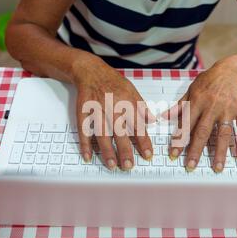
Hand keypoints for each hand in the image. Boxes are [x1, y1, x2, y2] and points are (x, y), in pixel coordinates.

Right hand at [72, 55, 154, 170]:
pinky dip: (85, 144)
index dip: (143, 142)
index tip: (148, 155)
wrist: (91, 71)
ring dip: (107, 151)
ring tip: (112, 165)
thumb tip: (153, 120)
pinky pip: (83, 130)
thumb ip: (142, 107)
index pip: (137, 126)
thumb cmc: (113, 82)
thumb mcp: (132, 90)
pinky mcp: (83, 113)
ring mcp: (96, 111)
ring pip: (102, 134)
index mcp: (126, 104)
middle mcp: (112, 108)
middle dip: (125, 150)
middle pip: (119, 132)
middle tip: (129, 166)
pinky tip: (88, 156)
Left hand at [166, 58, 236, 172]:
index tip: (174, 154)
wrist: (230, 70)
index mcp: (197, 102)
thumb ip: (179, 106)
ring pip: (223, 133)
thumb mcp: (190, 90)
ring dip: (220, 152)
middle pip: (203, 132)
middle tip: (191, 165)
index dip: (179, 140)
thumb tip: (163, 117)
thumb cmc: (208, 81)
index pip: (186, 125)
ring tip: (217, 167)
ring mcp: (228, 109)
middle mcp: (212, 107)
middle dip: (196, 150)